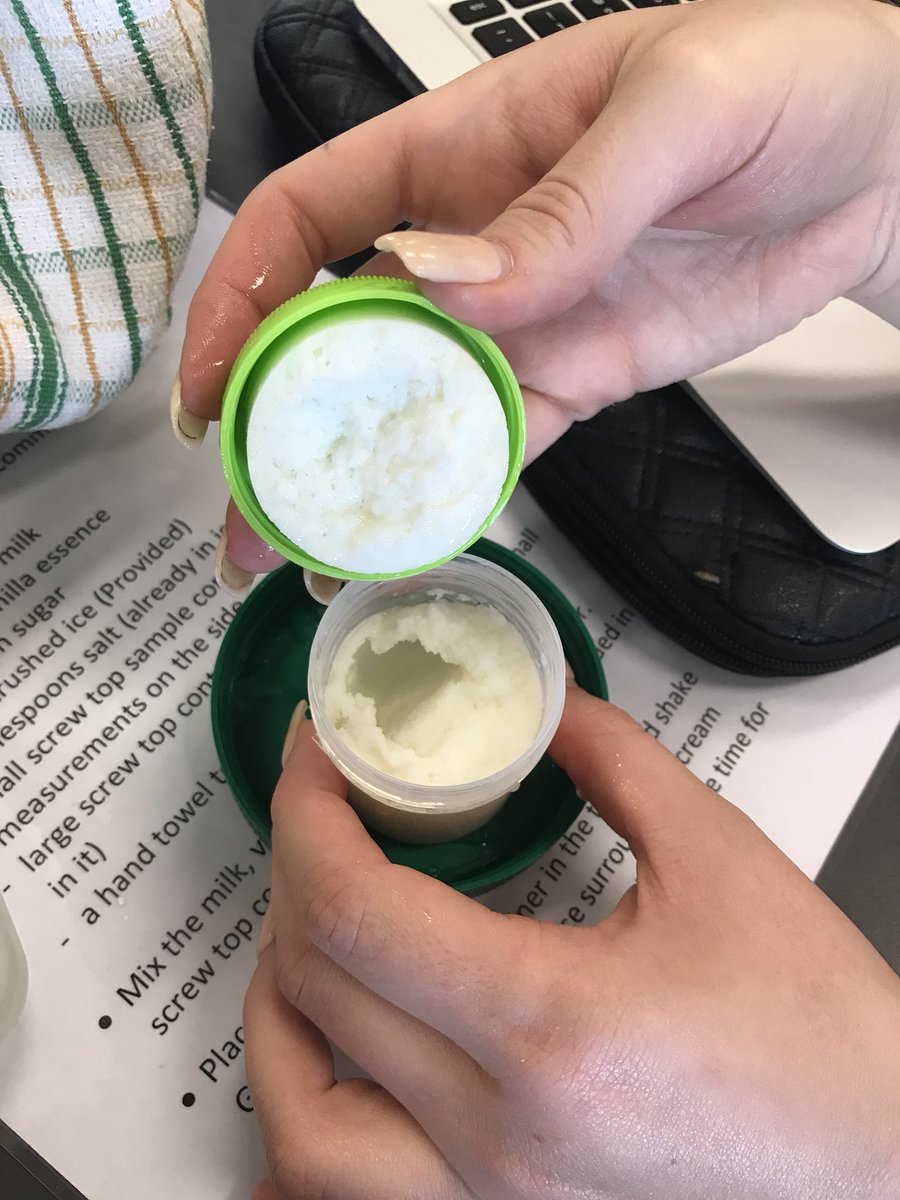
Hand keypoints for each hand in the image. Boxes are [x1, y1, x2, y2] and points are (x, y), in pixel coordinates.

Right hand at [176, 0, 899, 582]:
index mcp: (457, 149)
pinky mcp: (578, 377)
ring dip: (354, 481)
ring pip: (410, 407)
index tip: (208, 390)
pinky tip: (409, 546)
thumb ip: (562, 203)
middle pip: (338, 335)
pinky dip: (453, 496)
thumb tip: (435, 280)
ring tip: (307, 558)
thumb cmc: (790, 79)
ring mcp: (522, 321)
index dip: (239, 299)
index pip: (307, 220)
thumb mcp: (680, 110)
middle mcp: (468, 242)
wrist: (884, 158)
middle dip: (276, 423)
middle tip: (243, 518)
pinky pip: (500, 444)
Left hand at [243, 689, 899, 1199]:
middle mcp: (500, 1126)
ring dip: (275, 1008)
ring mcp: (491, 1190)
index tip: (316, 754)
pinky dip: (306, 1117)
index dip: (308, 812)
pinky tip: (326, 1056)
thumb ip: (610, 760)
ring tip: (304, 930)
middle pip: (316, 987)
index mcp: (551, 1025)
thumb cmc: (818, 1029)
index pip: (356, 911)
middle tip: (326, 806)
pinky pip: (352, 1191)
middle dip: (292, 869)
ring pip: (301, 1123)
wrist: (879, 1161)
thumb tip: (539, 706)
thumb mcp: (718, 857)